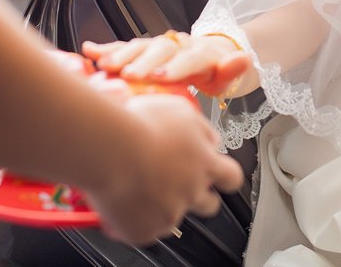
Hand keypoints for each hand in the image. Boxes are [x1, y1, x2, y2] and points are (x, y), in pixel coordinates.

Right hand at [82, 33, 250, 96]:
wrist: (214, 55)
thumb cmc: (219, 71)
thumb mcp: (233, 76)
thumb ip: (233, 70)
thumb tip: (242, 59)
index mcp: (203, 52)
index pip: (192, 56)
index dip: (176, 66)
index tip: (161, 77)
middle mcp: (180, 43)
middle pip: (162, 49)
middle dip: (144, 62)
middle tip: (129, 75)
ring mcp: (161, 44)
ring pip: (141, 46)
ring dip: (122, 55)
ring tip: (105, 66)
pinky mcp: (146, 49)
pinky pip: (126, 47)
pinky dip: (107, 49)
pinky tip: (90, 51)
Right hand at [85, 94, 243, 244]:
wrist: (108, 150)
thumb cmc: (140, 125)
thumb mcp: (180, 110)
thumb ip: (201, 128)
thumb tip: (211, 140)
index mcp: (204, 162)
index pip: (231, 177)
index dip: (226, 177)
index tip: (218, 174)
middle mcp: (192, 190)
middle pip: (209, 204)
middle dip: (198, 195)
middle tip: (175, 181)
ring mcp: (169, 213)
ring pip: (173, 215)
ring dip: (161, 203)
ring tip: (138, 183)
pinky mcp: (145, 230)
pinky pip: (145, 229)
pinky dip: (136, 217)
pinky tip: (123, 198)